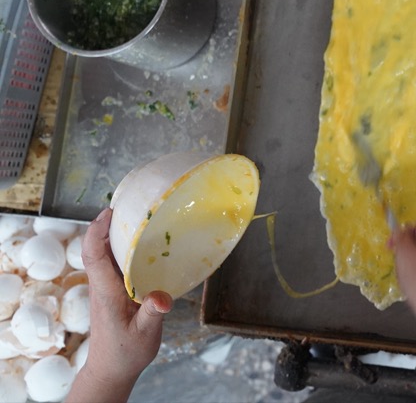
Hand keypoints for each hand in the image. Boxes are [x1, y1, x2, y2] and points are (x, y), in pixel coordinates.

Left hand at [67, 208, 171, 402]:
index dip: (96, 232)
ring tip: (138, 217)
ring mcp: (108, 288)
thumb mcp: (144, 334)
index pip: (93, 255)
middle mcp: (103, 285)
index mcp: (106, 292)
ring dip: (116, 234)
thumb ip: (152, 313)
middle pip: (97, 248)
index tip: (109, 213)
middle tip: (129, 204)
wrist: (111, 369)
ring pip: (106, 254)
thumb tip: (162, 297)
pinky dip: (125, 248)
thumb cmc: (125, 353)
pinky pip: (116, 263)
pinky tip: (145, 243)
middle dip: (108, 224)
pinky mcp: (115, 291)